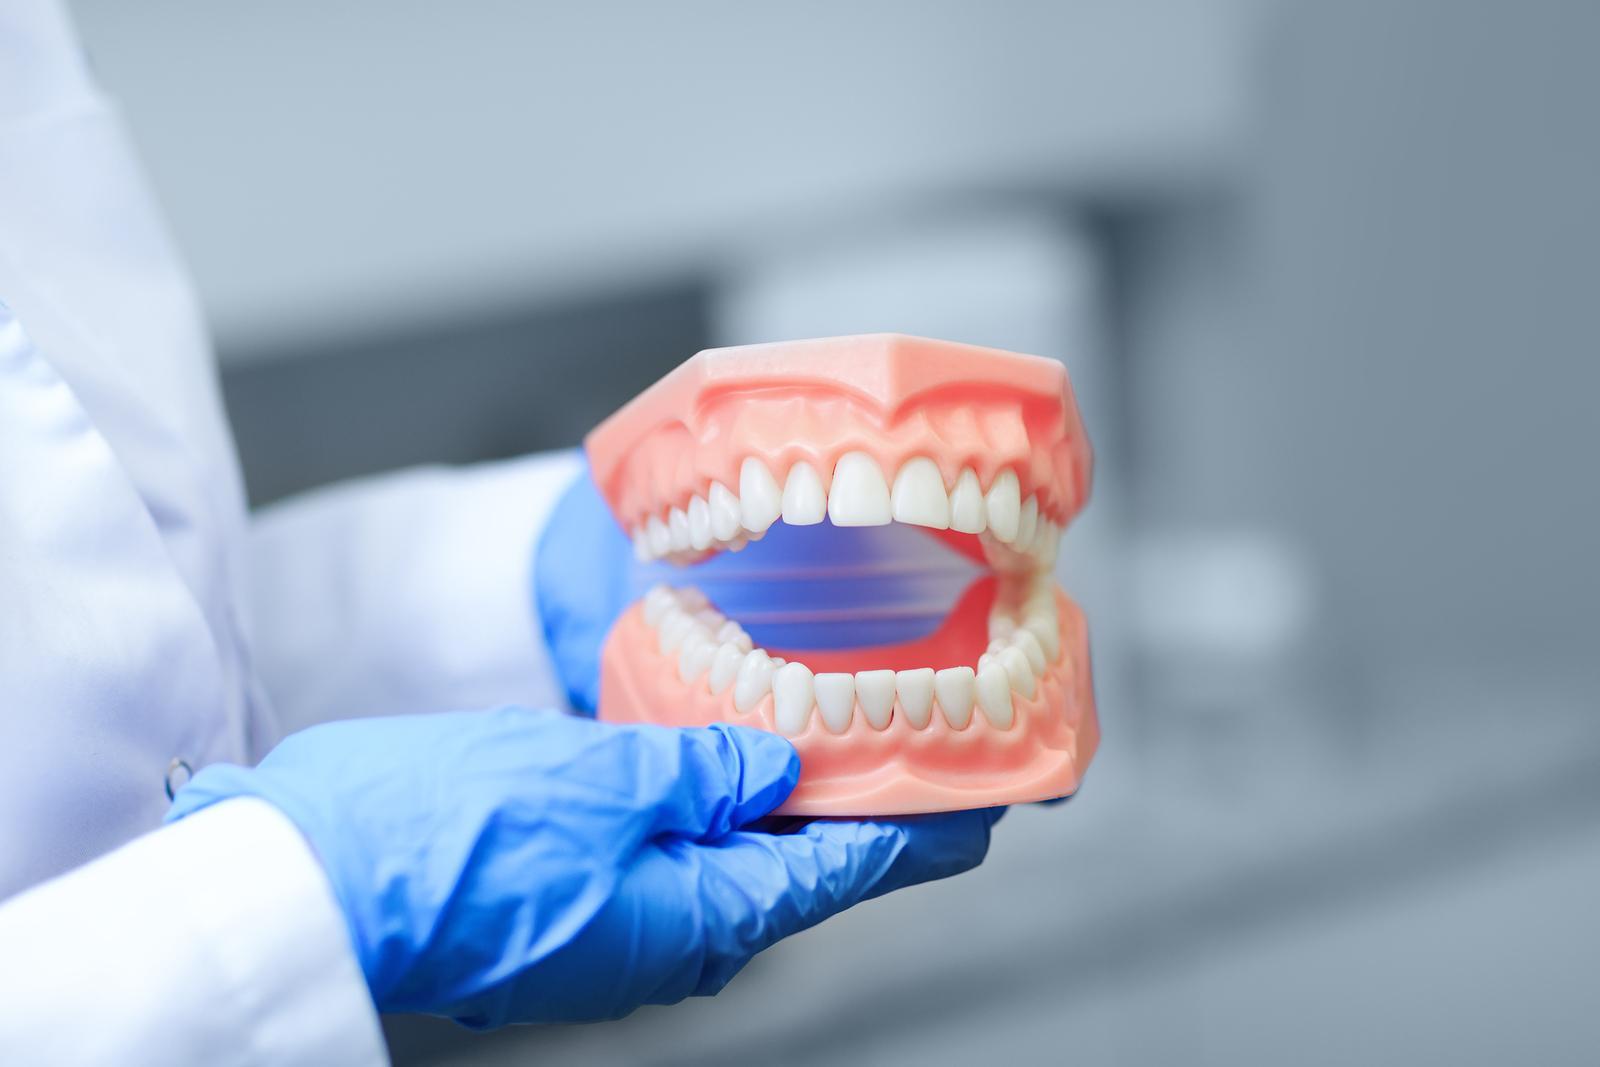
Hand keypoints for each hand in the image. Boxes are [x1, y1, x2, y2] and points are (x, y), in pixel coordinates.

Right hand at [166, 708, 1000, 1026]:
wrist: (308, 879)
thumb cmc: (458, 833)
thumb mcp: (604, 780)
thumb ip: (706, 771)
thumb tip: (779, 764)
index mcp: (703, 917)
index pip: (846, 868)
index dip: (923, 829)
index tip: (990, 798)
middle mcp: (673, 939)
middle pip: (798, 865)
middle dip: (862, 805)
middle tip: (922, 738)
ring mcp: (618, 928)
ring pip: (733, 856)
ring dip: (786, 798)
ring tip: (836, 731)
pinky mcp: (570, 902)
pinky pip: (672, 854)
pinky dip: (712, 803)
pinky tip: (720, 754)